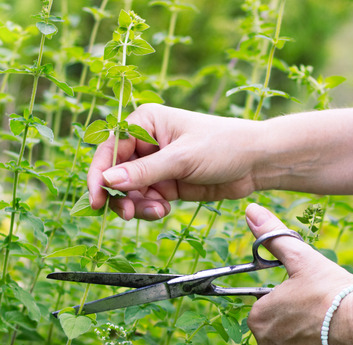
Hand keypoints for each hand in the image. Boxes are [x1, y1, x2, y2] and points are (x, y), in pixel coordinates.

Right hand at [87, 104, 262, 219]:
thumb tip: (107, 180)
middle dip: (119, 195)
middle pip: (115, 173)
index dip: (99, 174)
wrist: (256, 163)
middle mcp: (146, 142)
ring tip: (156, 211)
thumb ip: (144, 172)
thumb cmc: (222, 146)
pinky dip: (150, 209)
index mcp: (145, 122)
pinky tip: (165, 210)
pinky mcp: (166, 184)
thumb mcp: (181, 158)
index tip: (96, 198)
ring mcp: (155, 165)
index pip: (110, 148)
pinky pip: (145, 200)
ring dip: (136, 205)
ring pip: (129, 191)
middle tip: (127, 213)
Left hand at [244, 203, 352, 344]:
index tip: (309, 296)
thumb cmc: (333, 293)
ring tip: (332, 330)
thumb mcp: (302, 259)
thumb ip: (274, 236)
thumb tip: (251, 211)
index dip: (290, 299)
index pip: (268, 306)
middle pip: (279, 330)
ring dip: (307, 342)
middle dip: (297, 322)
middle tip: (323, 312)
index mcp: (258, 317)